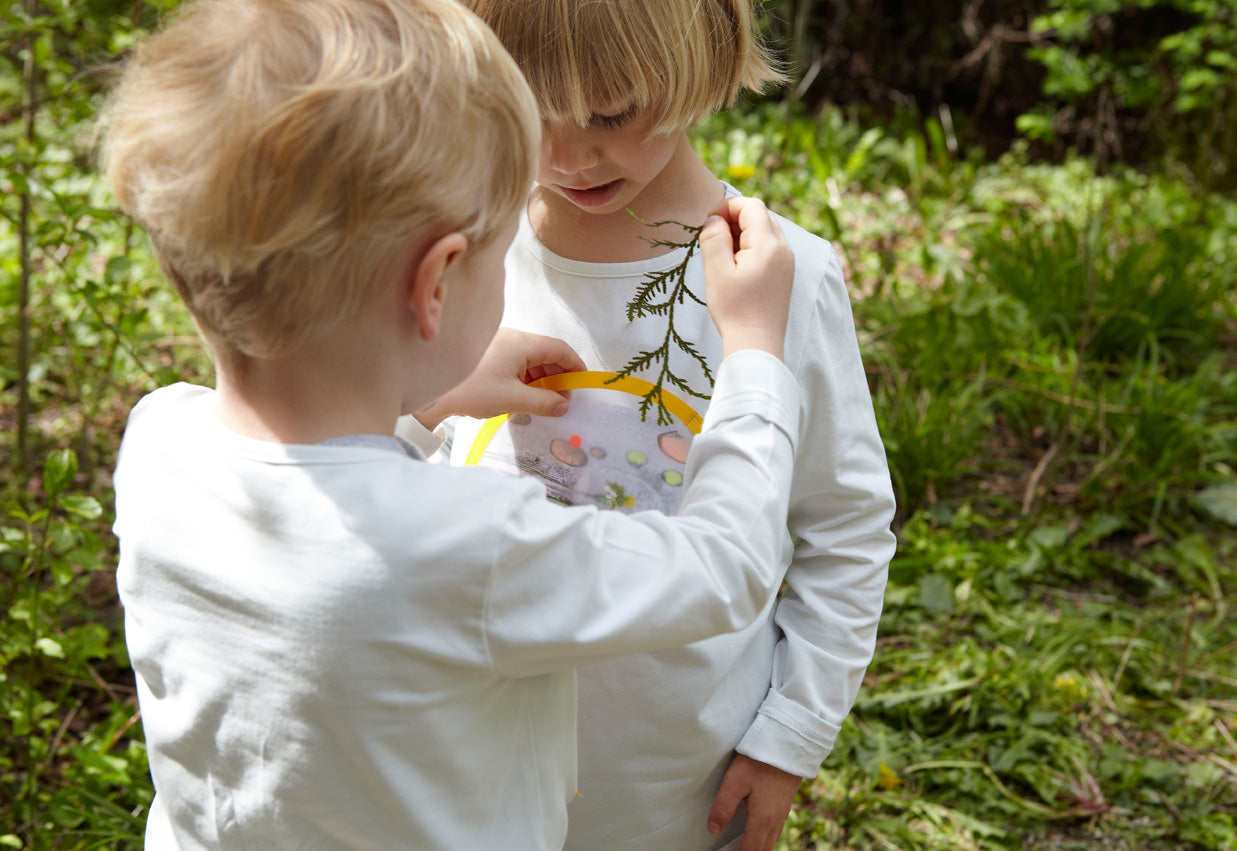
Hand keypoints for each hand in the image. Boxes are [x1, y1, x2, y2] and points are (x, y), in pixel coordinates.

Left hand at [415, 329, 585, 427]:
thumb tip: (564, 405)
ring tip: (546, 403)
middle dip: (559, 376)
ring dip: (542, 380)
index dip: (576, 366)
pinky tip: (525, 398)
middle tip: (564, 401)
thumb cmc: (471, 389)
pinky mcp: (488, 357)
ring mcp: (499, 346)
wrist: (429, 389)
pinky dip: (526, 380)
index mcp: (521, 342)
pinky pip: (516, 365)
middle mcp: (512, 339)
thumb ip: (543, 402)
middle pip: (546, 354)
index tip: (584, 384)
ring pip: (531, 361)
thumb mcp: (511, 399)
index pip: (560, 349)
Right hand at [698, 197, 793, 360]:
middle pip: (760, 215)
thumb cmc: (735, 310)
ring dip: (742, 233)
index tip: (708, 222)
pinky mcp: (785, 274)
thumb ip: (714, 239)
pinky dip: (751, 247)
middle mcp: (784, 249)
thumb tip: (714, 219)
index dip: (727, 206)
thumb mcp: (716, 271)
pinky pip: (769, 247)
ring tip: (723, 256)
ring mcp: (787, 262)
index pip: (751, 206)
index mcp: (768, 244)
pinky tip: (736, 267)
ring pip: (765, 230)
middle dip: (734, 219)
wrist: (757, 345)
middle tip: (712, 239)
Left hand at [707, 754, 802, 850]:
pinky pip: (777, 828)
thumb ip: (723, 807)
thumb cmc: (760, 761)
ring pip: (772, 839)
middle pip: (763, 849)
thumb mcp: (735, 781)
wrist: (789, 744)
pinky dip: (767, 836)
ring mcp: (783, 812)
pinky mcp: (786, 802)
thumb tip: (713, 829)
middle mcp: (775, 820)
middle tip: (735, 850)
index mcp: (762, 819)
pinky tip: (760, 828)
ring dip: (760, 846)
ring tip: (746, 846)